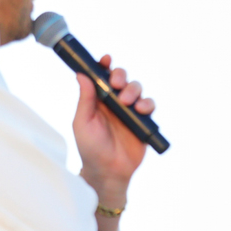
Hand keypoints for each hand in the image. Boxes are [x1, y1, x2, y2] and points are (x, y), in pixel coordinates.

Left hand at [75, 54, 154, 212]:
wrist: (109, 171)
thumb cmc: (90, 148)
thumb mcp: (82, 122)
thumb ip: (85, 99)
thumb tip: (81, 74)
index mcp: (97, 100)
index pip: (102, 77)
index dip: (104, 65)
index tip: (105, 59)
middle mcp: (114, 103)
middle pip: (122, 79)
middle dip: (121, 76)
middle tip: (117, 84)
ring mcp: (129, 112)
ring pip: (137, 89)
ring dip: (134, 90)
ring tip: (128, 102)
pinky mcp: (143, 122)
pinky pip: (149, 106)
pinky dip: (147, 104)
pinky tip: (141, 110)